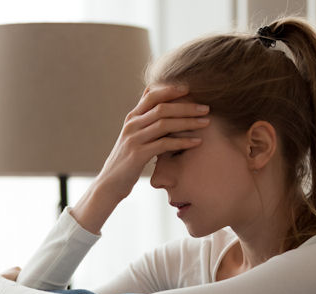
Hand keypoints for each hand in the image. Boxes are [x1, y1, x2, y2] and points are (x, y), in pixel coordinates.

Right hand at [71, 84, 209, 232]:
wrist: (109, 184)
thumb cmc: (127, 161)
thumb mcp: (133, 137)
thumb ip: (144, 121)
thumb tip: (157, 105)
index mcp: (132, 118)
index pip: (151, 95)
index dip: (171, 90)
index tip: (190, 88)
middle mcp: (132, 125)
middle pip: (162, 107)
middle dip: (186, 106)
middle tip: (205, 108)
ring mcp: (133, 139)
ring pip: (164, 124)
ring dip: (188, 122)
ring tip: (206, 122)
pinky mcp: (137, 155)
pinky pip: (164, 144)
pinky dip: (182, 142)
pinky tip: (196, 142)